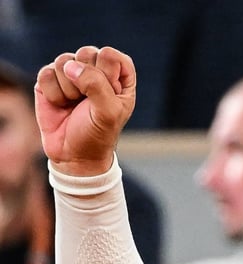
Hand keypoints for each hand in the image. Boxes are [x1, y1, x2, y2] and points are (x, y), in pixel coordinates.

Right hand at [35, 46, 135, 175]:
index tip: (107, 93)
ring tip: (74, 104)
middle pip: (87, 52)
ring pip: (64, 61)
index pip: (112, 55)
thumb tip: (71, 66)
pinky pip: (46, 73)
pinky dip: (53, 93)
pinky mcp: (50, 80)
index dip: (106, 72)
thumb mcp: (108, 113)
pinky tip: (60, 105)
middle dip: (86, 80)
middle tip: (88, 102)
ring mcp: (71, 74)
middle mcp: (96, 71)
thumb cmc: (98, 133)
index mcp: (119, 77)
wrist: (73, 154)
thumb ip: (96, 85)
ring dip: (68, 89)